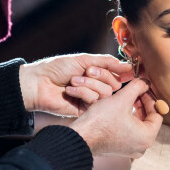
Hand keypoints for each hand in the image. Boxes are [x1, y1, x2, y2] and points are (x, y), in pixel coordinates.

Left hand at [19, 54, 133, 116]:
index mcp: (97, 74)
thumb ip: (107, 62)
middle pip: (115, 83)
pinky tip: (70, 91)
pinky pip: (95, 101)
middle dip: (101, 75)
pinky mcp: (85, 110)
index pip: (117, 73)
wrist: (39, 83)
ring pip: (107, 93)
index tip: (130, 70)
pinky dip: (83, 93)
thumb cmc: (58, 68)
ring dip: (90, 84)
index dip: (123, 72)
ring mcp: (91, 99)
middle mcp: (96, 86)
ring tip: (73, 81)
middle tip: (87, 71)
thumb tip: (128, 65)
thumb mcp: (84, 59)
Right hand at [70, 79, 162, 157]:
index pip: (158, 113)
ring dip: (134, 110)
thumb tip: (145, 82)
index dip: (150, 98)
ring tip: (126, 98)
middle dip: (142, 103)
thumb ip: (137, 87)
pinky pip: (130, 131)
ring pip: (139, 125)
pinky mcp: (121, 149)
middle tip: (135, 91)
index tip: (143, 89)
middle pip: (149, 120)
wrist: (81, 136)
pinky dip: (127, 119)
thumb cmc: (101, 121)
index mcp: (148, 137)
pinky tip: (119, 109)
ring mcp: (131, 149)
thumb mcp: (122, 99)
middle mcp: (142, 146)